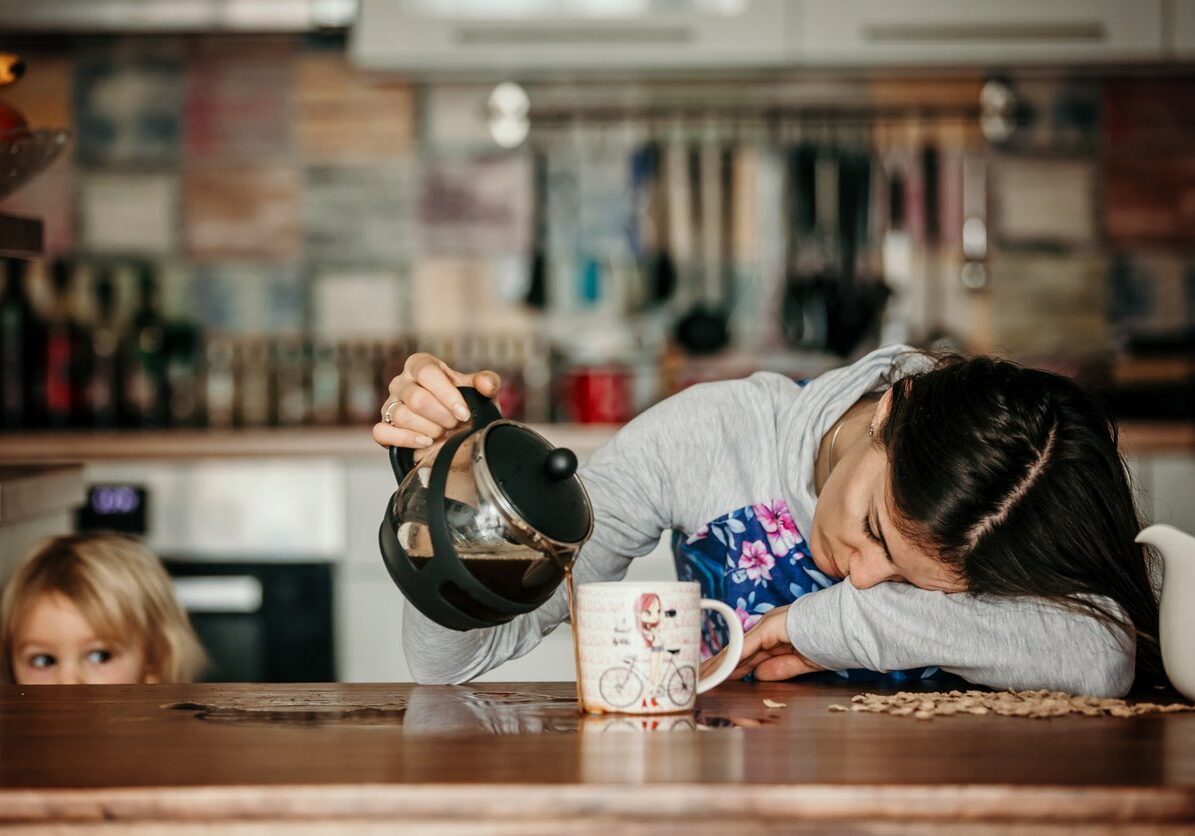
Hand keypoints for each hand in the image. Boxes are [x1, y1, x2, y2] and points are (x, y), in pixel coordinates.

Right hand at [371, 353, 501, 457]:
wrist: (458, 436)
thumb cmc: (465, 407)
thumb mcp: (483, 393)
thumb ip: (488, 383)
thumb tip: (485, 384)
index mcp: (421, 365)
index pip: (427, 373)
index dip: (447, 394)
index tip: (464, 413)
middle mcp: (402, 382)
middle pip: (416, 398)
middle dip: (441, 416)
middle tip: (455, 424)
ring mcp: (390, 404)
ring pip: (402, 416)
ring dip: (429, 429)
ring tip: (442, 432)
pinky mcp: (383, 426)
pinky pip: (382, 432)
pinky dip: (405, 439)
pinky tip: (425, 442)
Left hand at [699, 605, 822, 681]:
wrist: (850, 627)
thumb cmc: (833, 642)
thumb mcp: (803, 663)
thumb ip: (781, 668)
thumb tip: (758, 675)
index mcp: (776, 635)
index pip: (747, 654)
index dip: (731, 668)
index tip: (716, 680)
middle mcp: (767, 627)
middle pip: (737, 652)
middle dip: (718, 667)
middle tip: (700, 680)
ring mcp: (767, 625)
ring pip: (736, 649)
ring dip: (718, 666)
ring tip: (701, 677)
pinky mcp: (770, 627)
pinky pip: (746, 647)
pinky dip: (732, 660)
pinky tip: (719, 671)